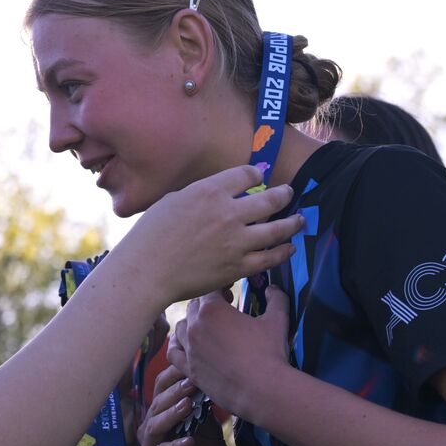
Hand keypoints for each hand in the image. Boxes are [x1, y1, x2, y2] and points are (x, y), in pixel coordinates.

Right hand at [117, 166, 301, 304]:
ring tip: (299, 220)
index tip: (259, 177)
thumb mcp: (174, 201)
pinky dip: (282, 252)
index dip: (257, 174)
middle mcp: (228, 213)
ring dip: (293, 223)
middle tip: (289, 193)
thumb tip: (219, 195)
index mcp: (210, 191)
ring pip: (278, 229)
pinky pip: (269, 258)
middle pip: (271, 199)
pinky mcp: (237, 266)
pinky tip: (288, 248)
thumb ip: (201, 195)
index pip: (248, 174)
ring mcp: (236, 241)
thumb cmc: (150, 236)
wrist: (146, 271)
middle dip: (284, 194)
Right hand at [138, 364, 232, 445]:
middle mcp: (151, 429)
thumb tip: (206, 380)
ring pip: (154, 427)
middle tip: (192, 381)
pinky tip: (189, 441)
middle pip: (156, 405)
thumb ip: (203, 408)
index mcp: (163, 415)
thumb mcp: (209, 428)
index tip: (191, 362)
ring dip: (171, 415)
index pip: (161, 389)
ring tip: (187, 405)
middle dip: (174, 392)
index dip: (174, 375)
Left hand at [178, 286, 293, 424]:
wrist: (262, 391)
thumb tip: (273, 288)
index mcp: (212, 310)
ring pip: (180, 328)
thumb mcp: (277, 320)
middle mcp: (195, 327)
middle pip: (193, 307)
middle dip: (208, 304)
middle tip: (224, 309)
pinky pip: (173, 353)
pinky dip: (179, 346)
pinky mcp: (189, 369)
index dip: (221, 288)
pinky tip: (190, 346)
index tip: (231, 292)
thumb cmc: (269, 353)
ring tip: (208, 327)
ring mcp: (189, 349)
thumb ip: (276, 299)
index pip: (210, 290)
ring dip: (192, 323)